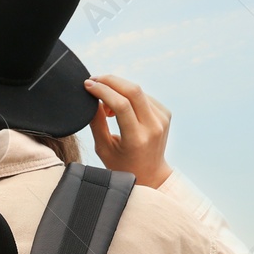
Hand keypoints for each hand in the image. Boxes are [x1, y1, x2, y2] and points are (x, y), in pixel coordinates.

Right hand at [83, 74, 173, 188]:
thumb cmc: (122, 164)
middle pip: (133, 90)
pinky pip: (144, 96)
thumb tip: (92, 98)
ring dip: (117, 88)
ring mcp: (162, 119)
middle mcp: (153, 126)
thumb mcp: (103, 148)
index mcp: (137, 138)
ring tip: (103, 100)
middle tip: (94, 80)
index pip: (121, 105)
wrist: (150, 173)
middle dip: (110, 80)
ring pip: (138, 91)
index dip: (103, 91)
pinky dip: (128, 94)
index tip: (88, 85)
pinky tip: (118, 105)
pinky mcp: (165, 113)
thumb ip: (97, 122)